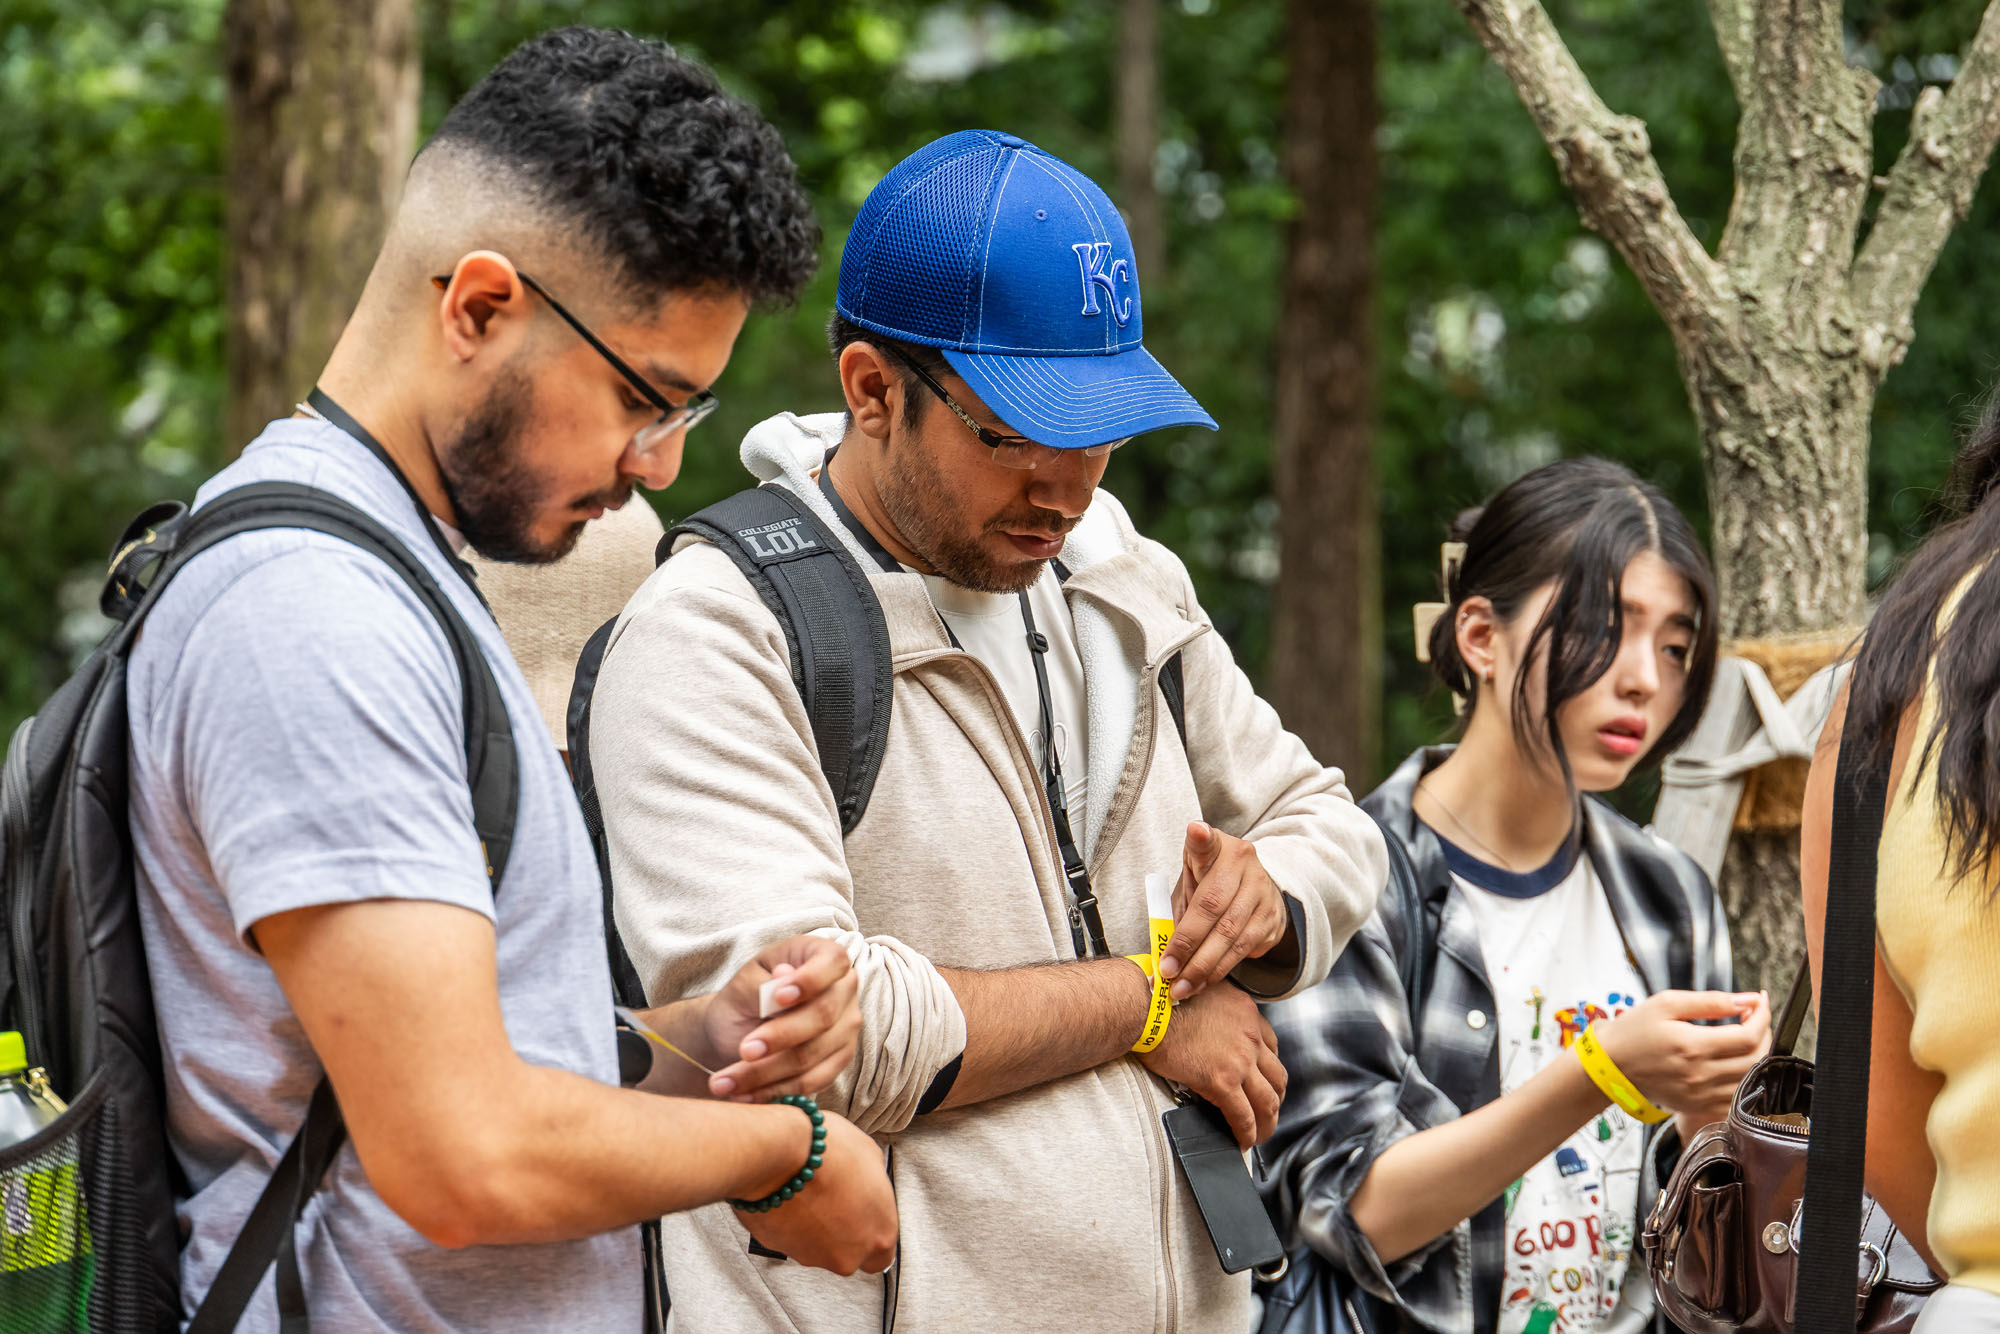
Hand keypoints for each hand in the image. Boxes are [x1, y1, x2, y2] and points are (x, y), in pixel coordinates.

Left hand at [704, 936, 860, 1101]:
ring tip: (724, 1082)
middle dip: (780, 1037)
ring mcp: (846, 1029)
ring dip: (766, 1073)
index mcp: (825, 957)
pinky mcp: (837, 1063)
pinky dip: (774, 1092)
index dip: (810, 980)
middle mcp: (844, 991)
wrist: (738, 1029)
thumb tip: (785, 975)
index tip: (778, 996)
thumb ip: (764, 983)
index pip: (832, 962)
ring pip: (813, 1056)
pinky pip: (811, 1083)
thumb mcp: (744, 983)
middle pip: (823, 1016)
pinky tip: (742, 1095)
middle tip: (743, 1050)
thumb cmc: (744, 998)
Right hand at [738, 1109, 898, 1275]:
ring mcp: (812, 1256)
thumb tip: (866, 1183)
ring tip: (808, 1189)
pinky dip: (789, 1222)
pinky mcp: (780, 1249)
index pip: (882, 1255)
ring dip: (814, 1224)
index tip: (864, 1217)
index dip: (871, 1234)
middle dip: (840, 1229)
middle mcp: (847, 1255)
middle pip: (848, 1251)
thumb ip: (874, 1183)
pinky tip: (791, 1195)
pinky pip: (789, 1237)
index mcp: (879, 1235)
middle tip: (833, 1197)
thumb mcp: (870, 1155)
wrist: (780, 1154)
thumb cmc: (827, 1152)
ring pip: (817, 1246)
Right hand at [1138, 981, 1285, 1147]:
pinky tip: (1242, 1141)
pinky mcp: (1223, 1081)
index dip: (1268, 1071)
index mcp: (1246, 1011)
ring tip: (1259, 1134)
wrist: (1147, 1011)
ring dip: (1268, 1122)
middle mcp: (1250, 1034)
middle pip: (1277, 1077)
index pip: (1271, 1046)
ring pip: (1268, 1100)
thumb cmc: (1161, 1002)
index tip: (1262, 1083)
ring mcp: (1240, 1059)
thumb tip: (1211, 1029)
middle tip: (1266, 1113)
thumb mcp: (1202, 992)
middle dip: (1275, 1099)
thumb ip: (1217, 1010)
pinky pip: (1244, 1116)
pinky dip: (1247, 1133)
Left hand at [1158, 822, 1290, 1001]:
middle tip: (1167, 972)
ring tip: (1181, 987)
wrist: (1255, 890)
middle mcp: (1245, 866)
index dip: (1201, 838)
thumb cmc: (1210, 886)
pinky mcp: (1273, 919)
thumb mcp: (1192, 882)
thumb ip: (1176, 906)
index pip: (1207, 843)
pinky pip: (1243, 950)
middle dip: (1188, 945)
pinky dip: (1220, 970)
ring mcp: (1263, 893)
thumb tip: (1160, 952)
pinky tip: (1202, 982)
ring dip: (1203, 967)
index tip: (1196, 830)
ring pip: (1231, 935)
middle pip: (1214, 908)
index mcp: (1219, 849)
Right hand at [1593, 990, 1770, 1124]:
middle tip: (1754, 1016)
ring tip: (1747, 1035)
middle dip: (1764, 1032)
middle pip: (1756, 1058)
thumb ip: (1709, 1001)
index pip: (1748, 1035)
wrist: (1610, 1067)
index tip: (1758, 1001)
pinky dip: (1746, 1077)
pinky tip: (1736, 1060)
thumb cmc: (1633, 1032)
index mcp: (1692, 1046)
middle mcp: (1700, 1075)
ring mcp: (1701, 1094)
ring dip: (1758, 1054)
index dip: (1761, 1015)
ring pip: (1751, 1078)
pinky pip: (1737, 1096)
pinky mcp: (1699, 1105)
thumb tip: (1745, 1000)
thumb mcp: (1666, 1004)